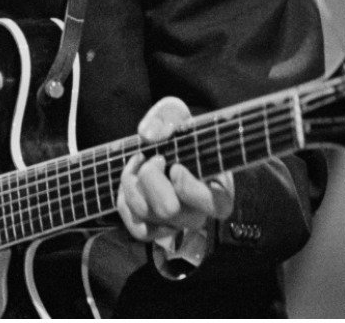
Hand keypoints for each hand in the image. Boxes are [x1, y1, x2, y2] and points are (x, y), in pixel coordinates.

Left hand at [115, 96, 233, 246]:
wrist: (164, 148)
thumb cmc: (179, 133)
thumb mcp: (177, 113)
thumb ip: (168, 116)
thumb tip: (148, 134)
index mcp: (218, 190)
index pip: (216, 206)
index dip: (189, 188)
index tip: (175, 166)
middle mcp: (198, 213)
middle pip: (169, 210)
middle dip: (151, 178)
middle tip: (155, 158)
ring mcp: (175, 224)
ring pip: (146, 214)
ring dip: (133, 182)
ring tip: (139, 160)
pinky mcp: (155, 229)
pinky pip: (136, 227)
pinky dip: (125, 201)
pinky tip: (131, 179)